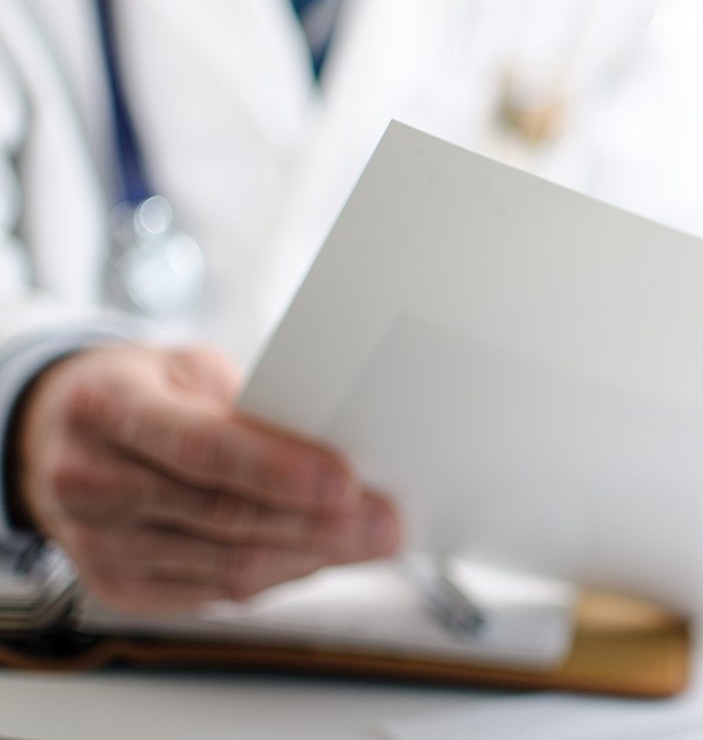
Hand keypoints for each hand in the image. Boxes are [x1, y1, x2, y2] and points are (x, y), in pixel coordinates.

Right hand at [13, 344, 398, 613]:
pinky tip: (317, 557)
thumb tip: (327, 444)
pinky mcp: (118, 585)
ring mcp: (99, 544)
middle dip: (319, 524)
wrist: (60, 433)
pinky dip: (276, 575)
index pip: (204, 448)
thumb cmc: (138, 389)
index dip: (280, 469)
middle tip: (384, 520)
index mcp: (109, 408)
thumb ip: (245, 405)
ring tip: (368, 541)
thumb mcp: (186, 367)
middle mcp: (93, 482)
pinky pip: (214, 592)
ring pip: (226, 565)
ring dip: (310, 556)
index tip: (346, 482)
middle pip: (225, 516)